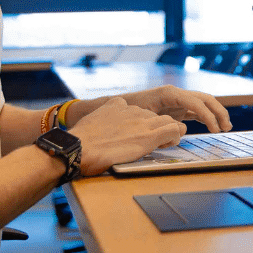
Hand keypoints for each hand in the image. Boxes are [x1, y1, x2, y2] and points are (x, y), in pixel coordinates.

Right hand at [69, 97, 188, 175]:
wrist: (79, 147)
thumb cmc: (81, 141)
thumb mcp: (94, 120)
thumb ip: (104, 118)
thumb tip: (107, 126)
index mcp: (119, 105)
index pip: (141, 110)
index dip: (143, 123)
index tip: (138, 134)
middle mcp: (133, 110)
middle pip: (156, 116)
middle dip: (157, 128)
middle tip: (153, 142)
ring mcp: (142, 121)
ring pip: (169, 120)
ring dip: (169, 132)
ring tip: (162, 143)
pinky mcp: (149, 135)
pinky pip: (173, 131)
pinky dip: (174, 137)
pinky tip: (167, 144)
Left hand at [122, 85, 232, 132]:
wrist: (120, 107)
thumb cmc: (129, 111)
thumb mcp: (142, 115)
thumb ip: (161, 120)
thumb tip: (178, 128)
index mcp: (169, 93)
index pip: (196, 102)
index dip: (208, 115)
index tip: (215, 130)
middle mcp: (177, 94)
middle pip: (205, 99)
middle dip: (218, 112)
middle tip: (226, 128)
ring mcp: (178, 101)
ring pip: (203, 104)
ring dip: (216, 114)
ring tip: (225, 128)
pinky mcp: (178, 108)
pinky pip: (197, 111)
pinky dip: (207, 118)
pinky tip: (214, 127)